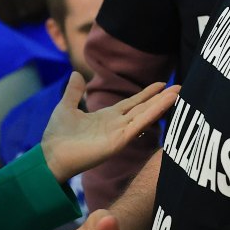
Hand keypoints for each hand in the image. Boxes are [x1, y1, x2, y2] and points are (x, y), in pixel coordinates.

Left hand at [40, 74, 177, 182]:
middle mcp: (117, 124)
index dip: (146, 94)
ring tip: (178, 93)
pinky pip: (139, 125)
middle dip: (161, 98)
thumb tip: (76, 74)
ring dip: (161, 104)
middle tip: (179, 87)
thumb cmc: (57, 136)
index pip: (132, 103)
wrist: (50, 155)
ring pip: (145, 115)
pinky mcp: (119, 141)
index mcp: (106, 117)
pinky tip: (164, 104)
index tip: (160, 84)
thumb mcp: (66, 107)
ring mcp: (120, 133)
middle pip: (143, 108)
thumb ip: (74, 92)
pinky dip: (153, 114)